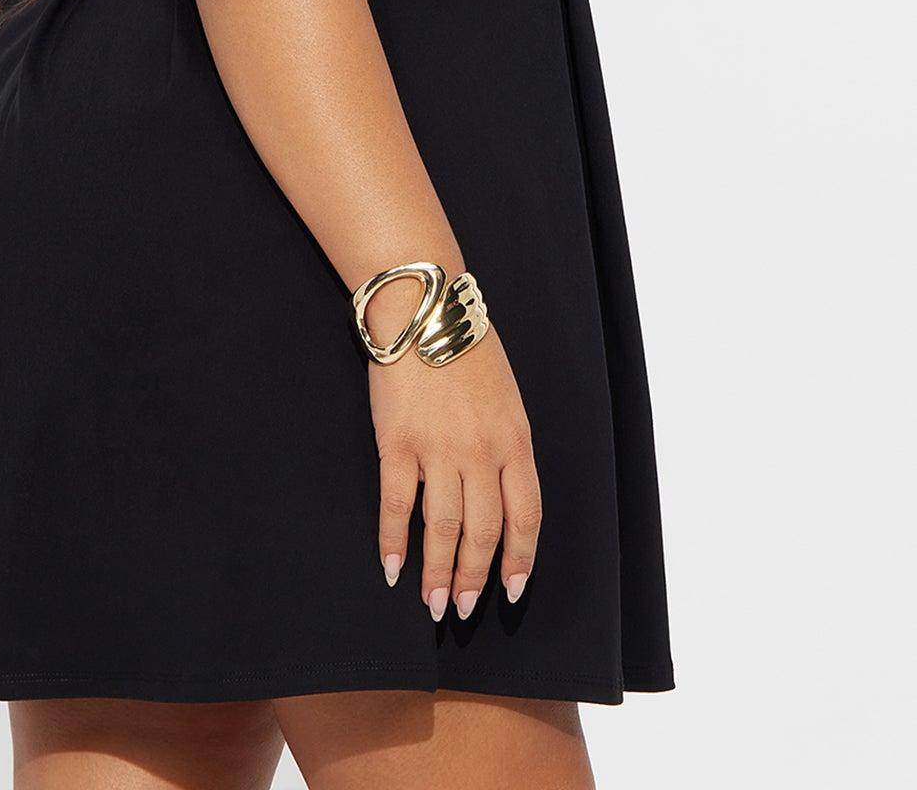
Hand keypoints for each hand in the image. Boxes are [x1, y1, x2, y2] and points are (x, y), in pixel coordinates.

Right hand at [367, 304, 541, 620]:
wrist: (425, 308)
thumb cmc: (467, 346)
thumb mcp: (507, 397)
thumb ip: (505, 445)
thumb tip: (497, 493)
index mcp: (515, 440)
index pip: (526, 516)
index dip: (519, 559)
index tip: (511, 590)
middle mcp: (481, 452)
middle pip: (483, 531)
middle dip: (475, 577)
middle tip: (464, 609)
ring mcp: (438, 450)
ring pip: (442, 528)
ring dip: (438, 572)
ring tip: (433, 604)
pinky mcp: (398, 443)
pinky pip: (397, 504)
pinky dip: (393, 540)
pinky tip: (391, 566)